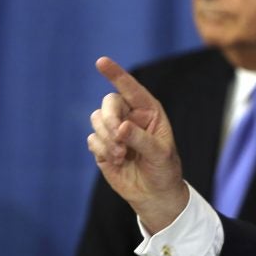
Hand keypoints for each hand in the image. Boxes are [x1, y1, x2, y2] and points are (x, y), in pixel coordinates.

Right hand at [87, 56, 188, 233]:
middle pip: (109, 103)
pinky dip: (102, 149)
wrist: (154, 193)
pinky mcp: (102, 145)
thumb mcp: (159, 154)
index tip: (101, 62)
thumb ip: (140, 139)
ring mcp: (114, 130)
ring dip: (107, 138)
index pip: (131, 88)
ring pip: (97, 120)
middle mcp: (130, 116)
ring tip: (122, 154)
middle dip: (110, 119)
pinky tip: (117, 160)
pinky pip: (92, 139)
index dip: (116, 74)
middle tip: (119, 137)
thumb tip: (120, 127)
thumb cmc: (164, 169)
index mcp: (149, 111)